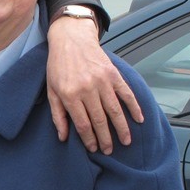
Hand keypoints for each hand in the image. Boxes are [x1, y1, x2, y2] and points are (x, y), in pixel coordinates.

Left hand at [46, 16, 143, 153]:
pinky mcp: (113, 74)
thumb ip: (58, 115)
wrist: (71, 39)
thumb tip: (63, 137)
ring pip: (115, 111)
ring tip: (125, 141)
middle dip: (106, 139)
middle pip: (100, 121)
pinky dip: (134, 107)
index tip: (94, 148)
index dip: (89, 139)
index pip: (83, 124)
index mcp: (70, 95)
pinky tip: (138, 119)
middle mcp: (87, 89)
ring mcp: (102, 81)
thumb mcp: (51, 90)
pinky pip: (126, 94)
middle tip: (109, 150)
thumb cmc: (59, 65)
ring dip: (122, 128)